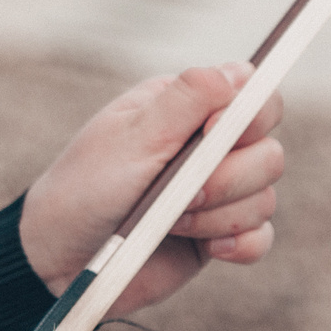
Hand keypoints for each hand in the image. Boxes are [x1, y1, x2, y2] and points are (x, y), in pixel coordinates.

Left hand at [18, 62, 283, 318]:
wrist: (60, 259)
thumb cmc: (85, 187)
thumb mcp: (130, 138)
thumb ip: (184, 101)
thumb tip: (238, 71)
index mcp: (188, 108)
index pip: (255, 95)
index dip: (248, 116)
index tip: (209, 135)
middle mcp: (210, 146)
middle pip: (270, 152)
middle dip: (229, 178)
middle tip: (183, 193)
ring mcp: (218, 192)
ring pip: (265, 197)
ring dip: (219, 216)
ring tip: (170, 222)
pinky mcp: (219, 235)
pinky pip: (261, 237)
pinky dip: (241, 245)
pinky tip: (209, 248)